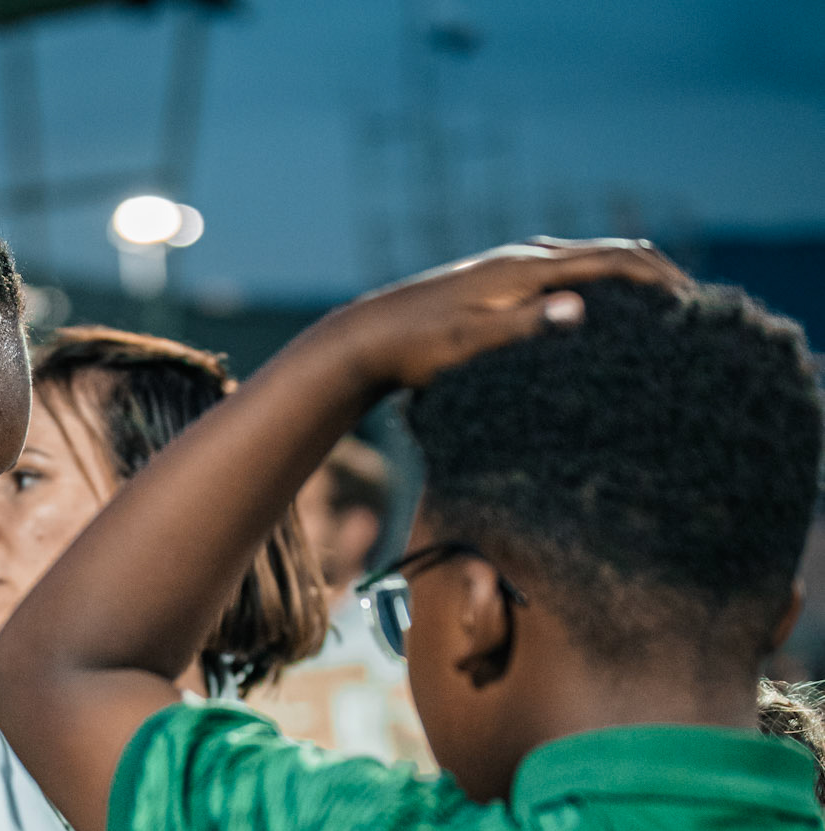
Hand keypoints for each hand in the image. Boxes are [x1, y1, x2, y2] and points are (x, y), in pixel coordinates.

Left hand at [355, 236, 692, 392]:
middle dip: (653, 277)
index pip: (612, 260)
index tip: (691, 303)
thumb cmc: (418, 347)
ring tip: (657, 316)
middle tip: (689, 311)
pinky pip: (564, 278)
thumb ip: (526, 326)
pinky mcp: (500, 284)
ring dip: (626, 283)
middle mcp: (525, 257)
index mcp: (528, 267)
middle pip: (608, 256)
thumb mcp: (472, 343)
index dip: (657, 278)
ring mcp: (512, 268)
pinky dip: (596, 291)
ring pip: (587, 265)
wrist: (367, 338)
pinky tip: (600, 321)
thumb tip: (580, 309)